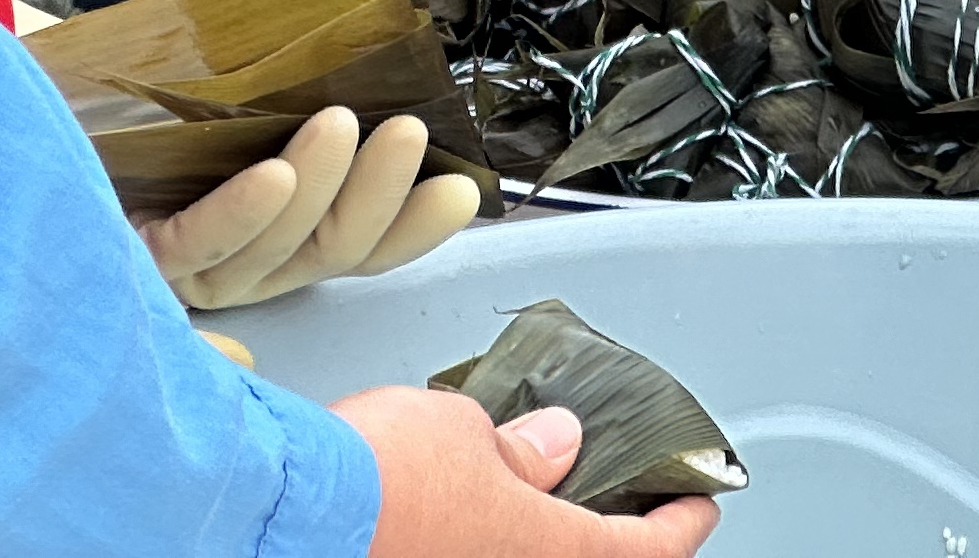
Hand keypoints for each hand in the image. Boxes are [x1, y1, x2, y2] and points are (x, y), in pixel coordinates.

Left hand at [140, 108, 480, 307]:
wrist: (10, 98)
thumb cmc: (117, 94)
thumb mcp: (217, 94)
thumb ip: (283, 105)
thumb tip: (361, 85)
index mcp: (263, 233)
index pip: (354, 247)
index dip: (411, 228)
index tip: (464, 188)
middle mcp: (229, 264)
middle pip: (322, 253)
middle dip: (379, 199)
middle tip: (409, 131)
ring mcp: (179, 267)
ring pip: (271, 252)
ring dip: (321, 189)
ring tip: (347, 122)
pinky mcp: (127, 253)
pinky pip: (194, 246)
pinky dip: (242, 212)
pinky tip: (275, 173)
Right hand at [342, 385, 725, 557]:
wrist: (279, 519)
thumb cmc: (373, 475)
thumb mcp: (464, 432)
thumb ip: (521, 448)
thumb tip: (556, 445)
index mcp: (547, 552)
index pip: (646, 550)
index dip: (681, 524)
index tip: (699, 500)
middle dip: (605, 529)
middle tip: (617, 493)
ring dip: (537, 532)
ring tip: (535, 492)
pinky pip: (471, 557)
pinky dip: (484, 539)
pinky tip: (467, 516)